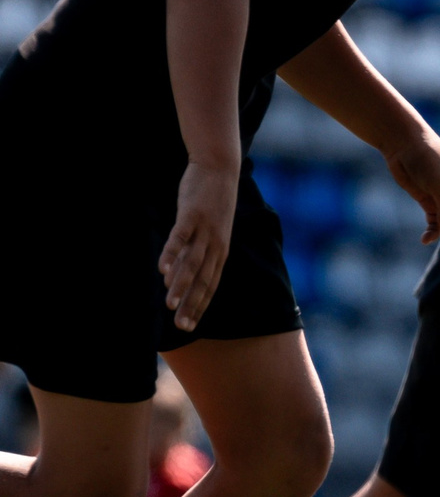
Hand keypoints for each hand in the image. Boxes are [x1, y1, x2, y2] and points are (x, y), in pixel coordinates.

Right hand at [159, 161, 238, 330]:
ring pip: (193, 263)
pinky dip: (172, 254)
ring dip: (181, 285)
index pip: (211, 286)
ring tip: (169, 303)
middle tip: (181, 326)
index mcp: (220, 252)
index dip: (200, 306)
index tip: (189, 325)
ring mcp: (204, 230)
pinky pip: (181, 238)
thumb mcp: (207, 232)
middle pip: (203, 280)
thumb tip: (176, 277)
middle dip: (191, 304)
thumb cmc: (211, 204)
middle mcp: (215, 245)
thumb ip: (193, 254)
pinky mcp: (192, 215)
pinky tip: (162, 269)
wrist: (219, 170)